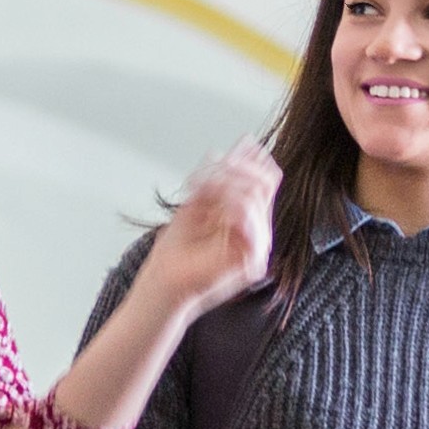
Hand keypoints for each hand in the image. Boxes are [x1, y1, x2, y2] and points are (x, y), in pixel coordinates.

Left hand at [140, 141, 281, 312]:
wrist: (163, 283)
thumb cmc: (176, 251)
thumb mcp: (197, 202)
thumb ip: (221, 177)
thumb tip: (245, 145)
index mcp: (247, 218)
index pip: (264, 180)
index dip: (249, 160)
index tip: (229, 151)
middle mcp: (257, 232)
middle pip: (264, 183)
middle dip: (237, 169)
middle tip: (212, 171)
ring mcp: (257, 247)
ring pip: (258, 196)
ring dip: (228, 185)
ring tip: (207, 190)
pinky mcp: (253, 262)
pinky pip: (252, 222)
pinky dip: (232, 206)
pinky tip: (217, 208)